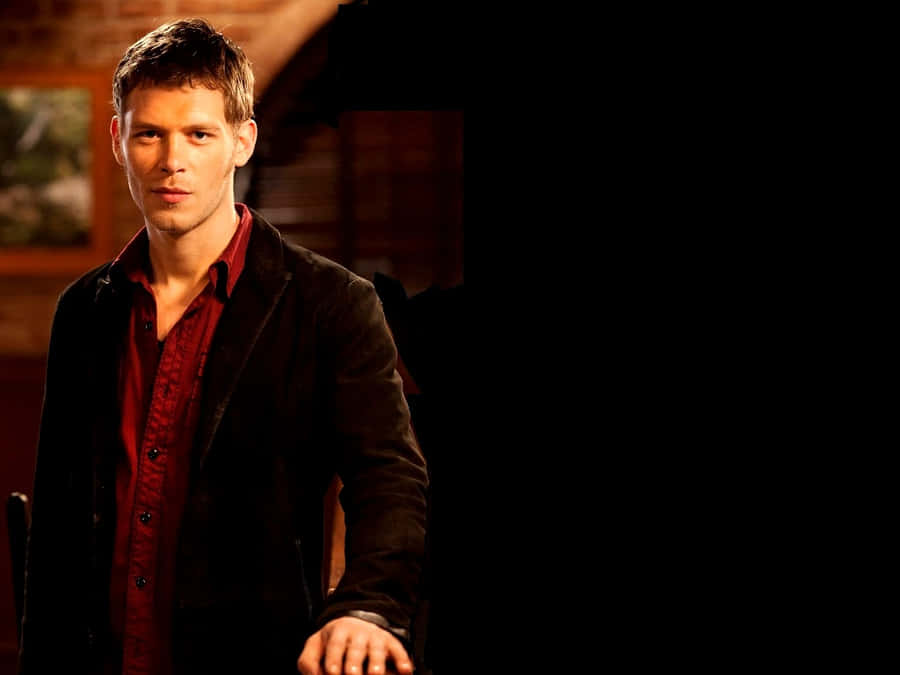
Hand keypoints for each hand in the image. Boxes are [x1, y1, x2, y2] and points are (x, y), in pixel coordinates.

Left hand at [296, 616, 413, 674]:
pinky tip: (406, 671)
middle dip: (354, 662)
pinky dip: (402, 660)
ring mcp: (375, 637)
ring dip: (377, 662)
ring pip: (377, 649)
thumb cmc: (333, 641)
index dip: (333, 659)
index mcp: (338, 633)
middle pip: (356, 649)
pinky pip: (398, 650)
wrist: (356, 620)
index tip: (331, 672)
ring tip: (375, 674)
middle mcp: (358, 634)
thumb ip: (308, 662)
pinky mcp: (390, 642)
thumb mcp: (316, 645)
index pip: (335, 646)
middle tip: (352, 674)